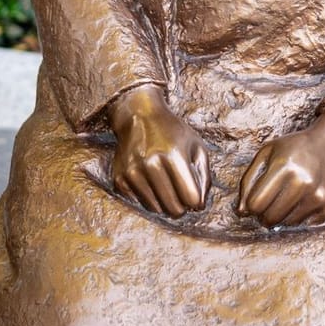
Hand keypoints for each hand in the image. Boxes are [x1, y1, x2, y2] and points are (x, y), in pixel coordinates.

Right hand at [108, 85, 209, 217]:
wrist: (138, 116)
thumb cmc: (173, 132)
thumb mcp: (197, 146)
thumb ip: (204, 177)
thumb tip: (199, 206)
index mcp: (174, 155)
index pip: (191, 198)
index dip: (197, 201)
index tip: (195, 195)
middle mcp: (151, 164)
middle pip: (174, 208)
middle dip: (182, 206)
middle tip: (181, 195)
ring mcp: (133, 172)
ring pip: (156, 209)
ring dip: (164, 202)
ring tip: (166, 185)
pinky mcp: (120, 178)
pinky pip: (139, 203)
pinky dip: (147, 197)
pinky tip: (150, 180)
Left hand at [237, 109, 324, 228]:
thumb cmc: (294, 149)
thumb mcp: (266, 153)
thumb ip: (248, 181)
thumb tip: (241, 212)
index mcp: (284, 166)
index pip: (256, 203)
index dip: (250, 206)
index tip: (254, 201)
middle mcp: (303, 182)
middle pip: (270, 217)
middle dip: (263, 215)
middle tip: (266, 206)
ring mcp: (318, 196)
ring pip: (286, 223)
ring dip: (280, 217)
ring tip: (284, 201)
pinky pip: (303, 224)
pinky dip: (298, 217)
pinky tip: (301, 201)